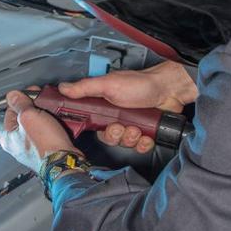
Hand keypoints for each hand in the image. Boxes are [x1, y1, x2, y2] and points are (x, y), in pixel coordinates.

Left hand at [0, 88, 82, 172]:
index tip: (33, 93)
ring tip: (54, 112)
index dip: (22, 98)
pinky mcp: (46, 150)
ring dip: (46, 116)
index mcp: (9, 136)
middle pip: (24, 118)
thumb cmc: (44, 143)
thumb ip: (19, 103)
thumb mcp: (29, 116)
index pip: (10, 110)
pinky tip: (59, 121)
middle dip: (35, 108)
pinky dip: (53, 126)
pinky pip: (48, 133)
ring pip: (37, 125)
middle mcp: (18, 144)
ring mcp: (32, 148)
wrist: (64, 160)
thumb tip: (12, 95)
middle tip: (45, 103)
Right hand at [58, 61, 196, 152]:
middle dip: (116, 135)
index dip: (97, 130)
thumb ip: (84, 88)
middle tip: (122, 126)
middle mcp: (117, 117)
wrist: (168, 89)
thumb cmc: (139, 83)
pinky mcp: (146, 133)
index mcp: (105, 107)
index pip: (93, 126)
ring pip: (125, 144)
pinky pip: (140, 147)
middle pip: (109, 138)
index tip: (104, 126)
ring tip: (137, 127)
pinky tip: (147, 135)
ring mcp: (132, 126)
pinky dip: (144, 143)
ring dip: (131, 138)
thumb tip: (62, 88)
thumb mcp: (108, 84)